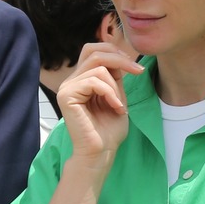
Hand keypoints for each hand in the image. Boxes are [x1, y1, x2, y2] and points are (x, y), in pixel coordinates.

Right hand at [58, 44, 142, 164]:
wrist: (101, 152)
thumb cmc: (109, 130)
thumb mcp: (117, 96)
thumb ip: (114, 76)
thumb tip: (119, 56)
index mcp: (81, 79)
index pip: (93, 51)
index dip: (115, 52)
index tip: (136, 67)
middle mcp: (71, 81)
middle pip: (93, 51)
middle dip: (119, 59)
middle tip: (137, 71)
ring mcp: (66, 87)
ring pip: (98, 67)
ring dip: (116, 86)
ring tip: (119, 105)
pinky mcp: (66, 96)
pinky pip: (94, 81)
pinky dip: (110, 93)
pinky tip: (115, 107)